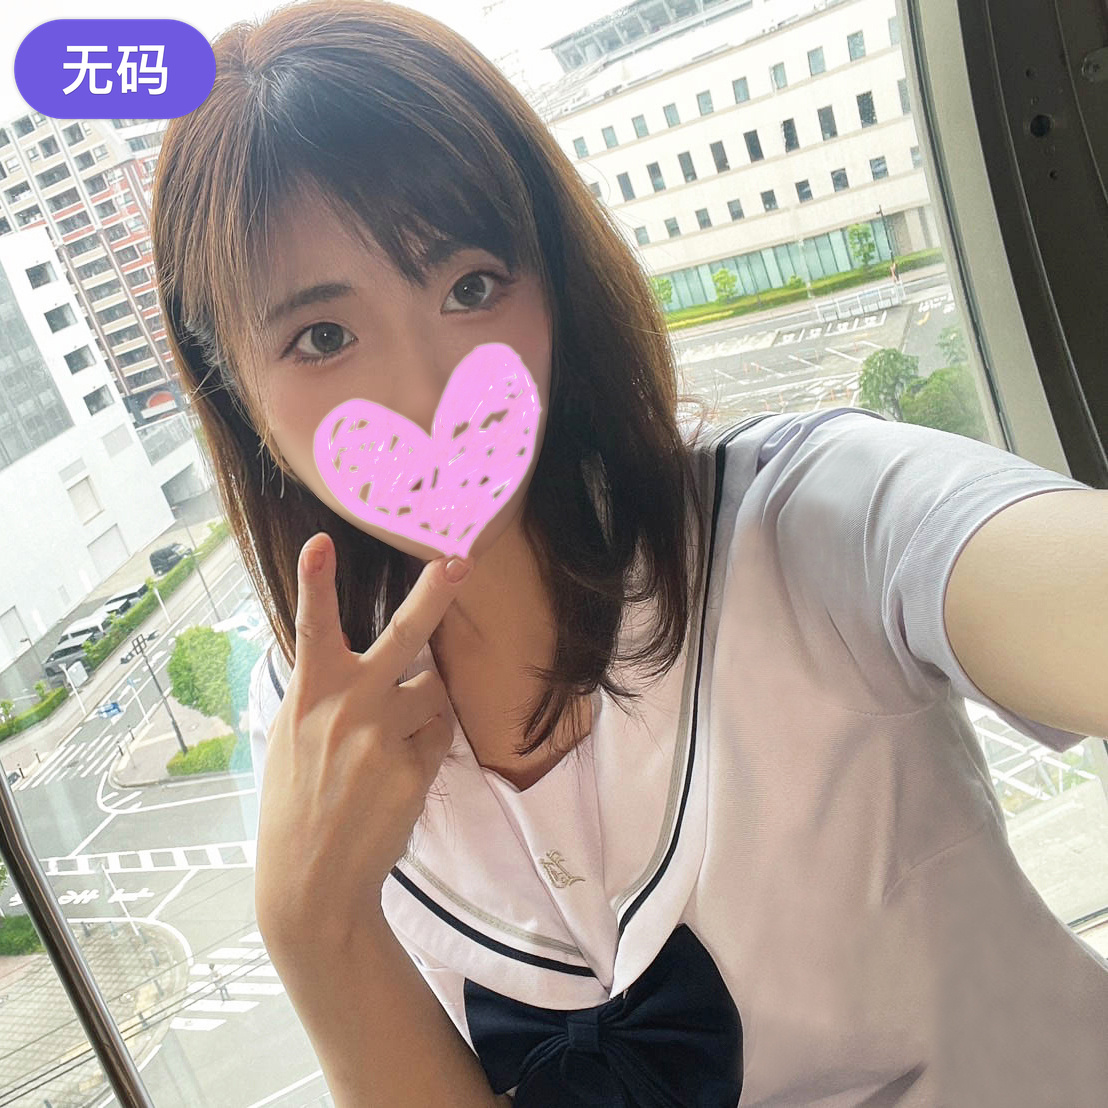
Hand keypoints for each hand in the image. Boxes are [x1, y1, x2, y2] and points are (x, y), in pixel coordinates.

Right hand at [254, 531, 470, 955]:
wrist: (311, 881)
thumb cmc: (295, 801)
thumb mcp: (290, 737)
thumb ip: (325, 694)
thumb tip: (364, 661)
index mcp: (309, 696)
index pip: (312, 630)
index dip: (316, 584)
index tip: (322, 542)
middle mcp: (348, 709)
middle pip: (403, 638)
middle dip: (433, 593)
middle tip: (460, 559)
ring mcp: (384, 740)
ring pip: (434, 691)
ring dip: (425, 704)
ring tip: (388, 745)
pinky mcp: (415, 770)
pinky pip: (439, 734)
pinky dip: (426, 744)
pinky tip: (396, 774)